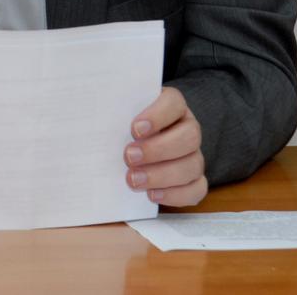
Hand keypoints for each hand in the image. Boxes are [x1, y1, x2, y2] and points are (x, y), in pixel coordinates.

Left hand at [124, 86, 206, 206]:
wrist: (133, 147)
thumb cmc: (124, 127)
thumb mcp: (119, 116)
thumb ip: (116, 116)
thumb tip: (99, 123)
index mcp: (171, 106)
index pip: (174, 102)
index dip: (157, 115)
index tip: (135, 129)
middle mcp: (187, 128)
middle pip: (189, 136)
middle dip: (158, 150)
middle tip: (129, 157)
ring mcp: (194, 154)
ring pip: (193, 165)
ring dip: (162, 175)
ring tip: (133, 180)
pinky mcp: (194, 180)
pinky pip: (197, 189)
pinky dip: (175, 194)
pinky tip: (151, 195)